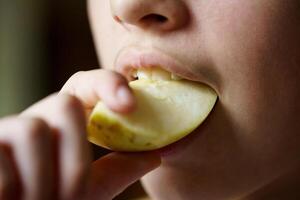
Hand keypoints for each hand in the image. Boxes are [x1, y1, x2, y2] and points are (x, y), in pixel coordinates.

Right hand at [0, 69, 160, 199]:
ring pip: (33, 129)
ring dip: (43, 181)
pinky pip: (1, 156)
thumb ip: (116, 170)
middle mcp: (34, 121)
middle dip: (74, 158)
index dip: (108, 84)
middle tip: (66, 196)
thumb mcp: (87, 191)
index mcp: (62, 127)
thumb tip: (155, 155)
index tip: (129, 104)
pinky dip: (11, 188)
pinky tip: (8, 198)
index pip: (85, 86)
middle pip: (65, 104)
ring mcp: (4, 131)